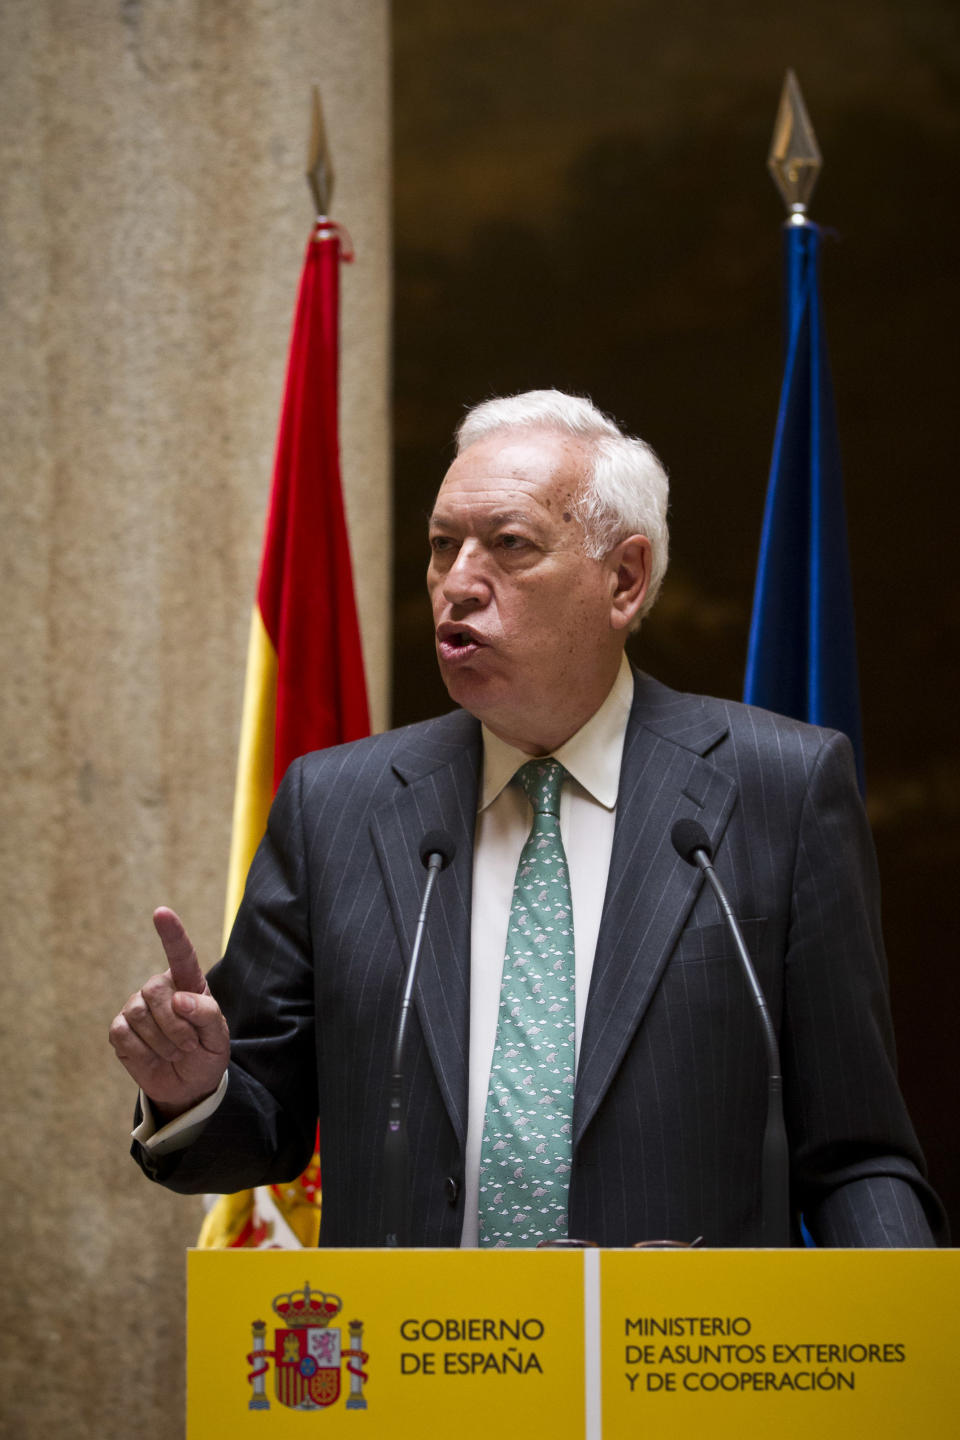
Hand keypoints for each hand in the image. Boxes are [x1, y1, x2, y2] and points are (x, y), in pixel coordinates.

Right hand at [109, 907, 229, 1120]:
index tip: (161, 912)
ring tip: (176, 1052)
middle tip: (190, 1045)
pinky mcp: (119, 1029)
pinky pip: (123, 1034)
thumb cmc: (206, 1053)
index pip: (181, 954)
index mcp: (188, 983)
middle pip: (155, 989)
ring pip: (139, 1014)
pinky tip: (154, 1057)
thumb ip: (207, 1014)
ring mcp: (136, 1007)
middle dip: (175, 1024)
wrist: (188, 1085)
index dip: (171, 933)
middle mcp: (160, 989)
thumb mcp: (218, 1036)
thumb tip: (179, 999)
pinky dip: (143, 1052)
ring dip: (162, 1042)